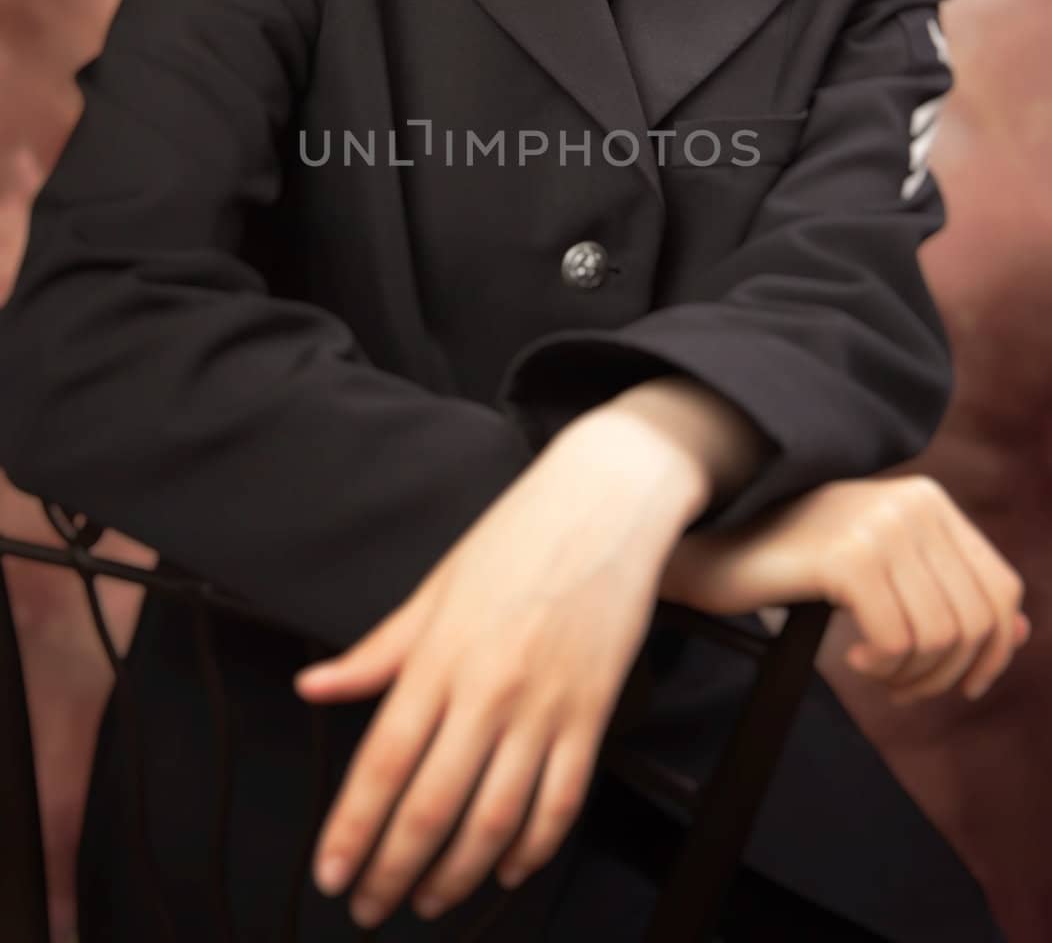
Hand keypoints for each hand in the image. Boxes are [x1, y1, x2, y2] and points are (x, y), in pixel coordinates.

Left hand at [290, 419, 688, 929]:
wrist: (606, 500)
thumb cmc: (518, 536)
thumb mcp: (436, 586)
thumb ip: (377, 650)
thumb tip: (315, 685)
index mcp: (439, 655)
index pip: (382, 762)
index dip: (352, 830)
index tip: (332, 873)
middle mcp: (488, 689)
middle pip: (431, 806)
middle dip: (393, 871)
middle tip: (371, 908)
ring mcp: (545, 706)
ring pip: (495, 820)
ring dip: (457, 875)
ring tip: (430, 900)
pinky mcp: (592, 713)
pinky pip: (561, 802)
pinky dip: (533, 848)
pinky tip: (508, 868)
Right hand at [658, 474, 1029, 703]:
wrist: (713, 544)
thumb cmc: (793, 561)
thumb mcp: (881, 567)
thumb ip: (947, 591)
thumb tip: (1021, 633)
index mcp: (929, 500)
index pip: (1001, 590)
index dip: (992, 651)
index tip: (960, 684)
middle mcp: (914, 503)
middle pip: (977, 621)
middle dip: (947, 674)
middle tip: (904, 689)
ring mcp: (881, 526)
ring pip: (940, 638)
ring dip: (911, 677)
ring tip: (874, 672)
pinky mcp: (850, 557)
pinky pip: (898, 642)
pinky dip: (881, 668)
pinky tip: (850, 658)